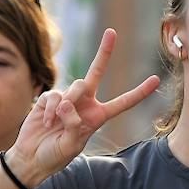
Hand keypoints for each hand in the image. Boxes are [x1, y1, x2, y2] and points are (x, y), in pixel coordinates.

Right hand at [6, 29, 159, 186]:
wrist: (31, 156)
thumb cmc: (55, 155)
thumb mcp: (71, 146)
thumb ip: (74, 126)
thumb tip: (68, 104)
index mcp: (98, 116)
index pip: (122, 102)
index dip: (139, 92)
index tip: (156, 80)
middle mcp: (85, 103)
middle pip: (96, 72)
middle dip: (104, 52)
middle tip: (112, 32)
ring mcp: (67, 98)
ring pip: (75, 86)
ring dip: (67, 105)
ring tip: (56, 124)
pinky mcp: (49, 97)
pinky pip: (54, 95)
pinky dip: (51, 110)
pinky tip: (46, 122)